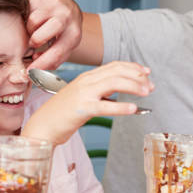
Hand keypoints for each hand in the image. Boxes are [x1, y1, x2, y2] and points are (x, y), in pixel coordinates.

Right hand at [22, 61, 152, 144]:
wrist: (42, 127)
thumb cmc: (62, 115)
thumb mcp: (83, 99)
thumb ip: (100, 95)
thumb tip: (120, 98)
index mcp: (86, 78)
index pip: (114, 66)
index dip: (132, 67)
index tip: (147, 73)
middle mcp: (85, 81)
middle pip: (117, 71)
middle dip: (137, 77)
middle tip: (151, 86)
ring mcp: (83, 94)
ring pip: (114, 83)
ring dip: (134, 86)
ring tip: (146, 93)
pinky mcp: (81, 109)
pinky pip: (105, 106)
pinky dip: (121, 107)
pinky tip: (133, 109)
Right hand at [26, 0, 81, 69]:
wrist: (67, 7)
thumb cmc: (63, 32)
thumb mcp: (63, 47)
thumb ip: (51, 61)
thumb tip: (35, 70)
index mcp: (74, 34)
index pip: (56, 53)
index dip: (41, 64)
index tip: (29, 72)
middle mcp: (68, 17)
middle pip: (41, 36)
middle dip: (35, 41)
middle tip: (34, 42)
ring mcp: (57, 3)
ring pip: (33, 21)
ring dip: (31, 28)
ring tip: (37, 28)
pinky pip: (28, 9)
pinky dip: (29, 15)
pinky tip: (36, 16)